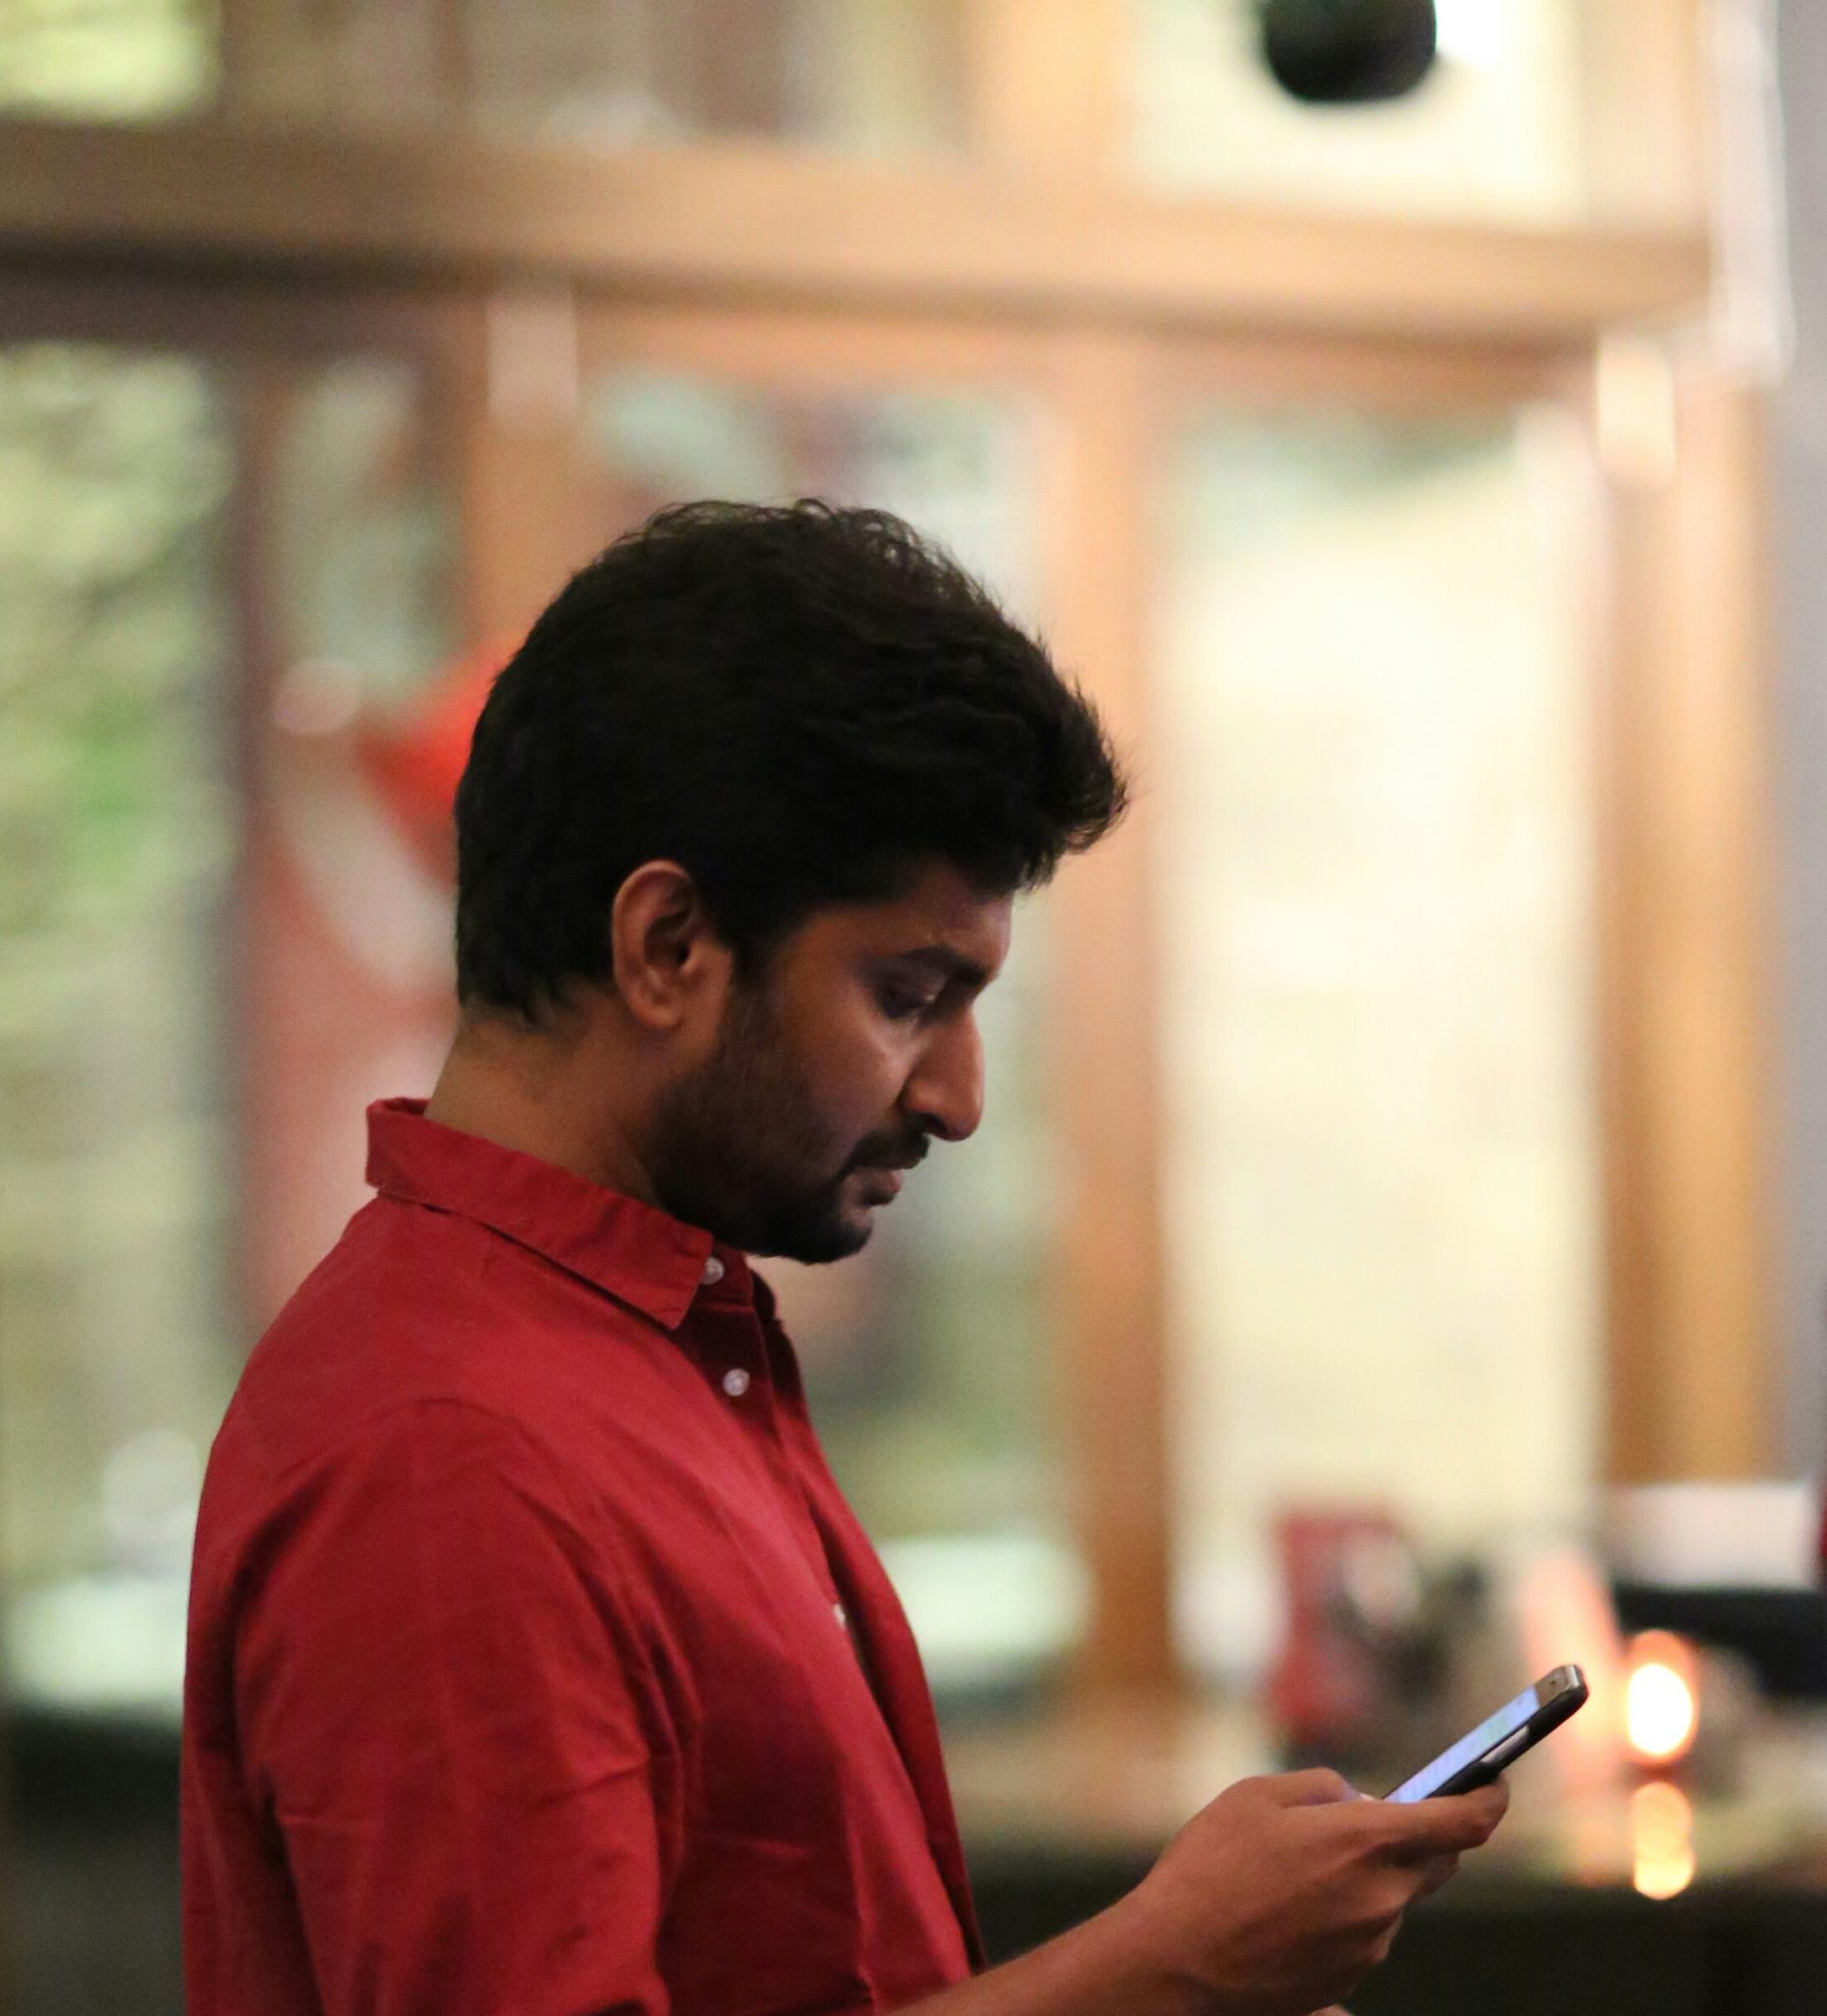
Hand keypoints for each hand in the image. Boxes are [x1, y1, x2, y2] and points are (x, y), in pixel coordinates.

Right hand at [1120, 1768, 1507, 2015]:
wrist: (1175, 1964)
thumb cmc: (1210, 1869)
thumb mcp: (1256, 1796)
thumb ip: (1320, 1788)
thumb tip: (1357, 1801)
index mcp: (1365, 1843)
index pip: (1462, 1823)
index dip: (1489, 1799)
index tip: (1496, 1784)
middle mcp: (1382, 1898)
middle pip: (1434, 1862)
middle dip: (1419, 1836)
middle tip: (1373, 1819)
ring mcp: (1369, 1946)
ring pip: (1394, 1897)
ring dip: (1368, 1877)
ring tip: (1297, 1872)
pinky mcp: (1349, 1979)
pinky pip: (1366, 1932)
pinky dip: (1344, 1912)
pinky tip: (1289, 1908)